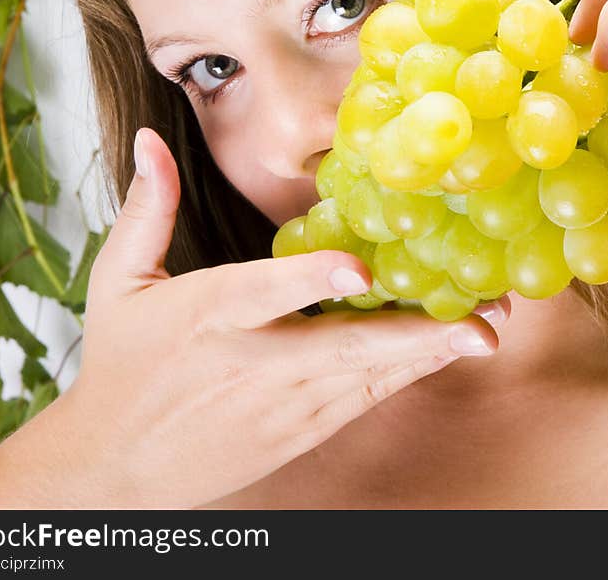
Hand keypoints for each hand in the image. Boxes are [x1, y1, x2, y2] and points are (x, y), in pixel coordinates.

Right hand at [49, 128, 502, 507]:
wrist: (119, 467)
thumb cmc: (122, 368)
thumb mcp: (118, 285)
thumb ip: (148, 210)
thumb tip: (150, 139)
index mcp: (206, 317)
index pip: (262, 293)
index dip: (310, 280)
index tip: (361, 267)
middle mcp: (254, 363)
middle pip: (343, 348)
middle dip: (417, 333)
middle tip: (484, 315)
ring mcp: (285, 403)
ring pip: (369, 375)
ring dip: (431, 351)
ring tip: (488, 326)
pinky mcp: (304, 428)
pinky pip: (365, 397)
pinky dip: (407, 373)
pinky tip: (448, 351)